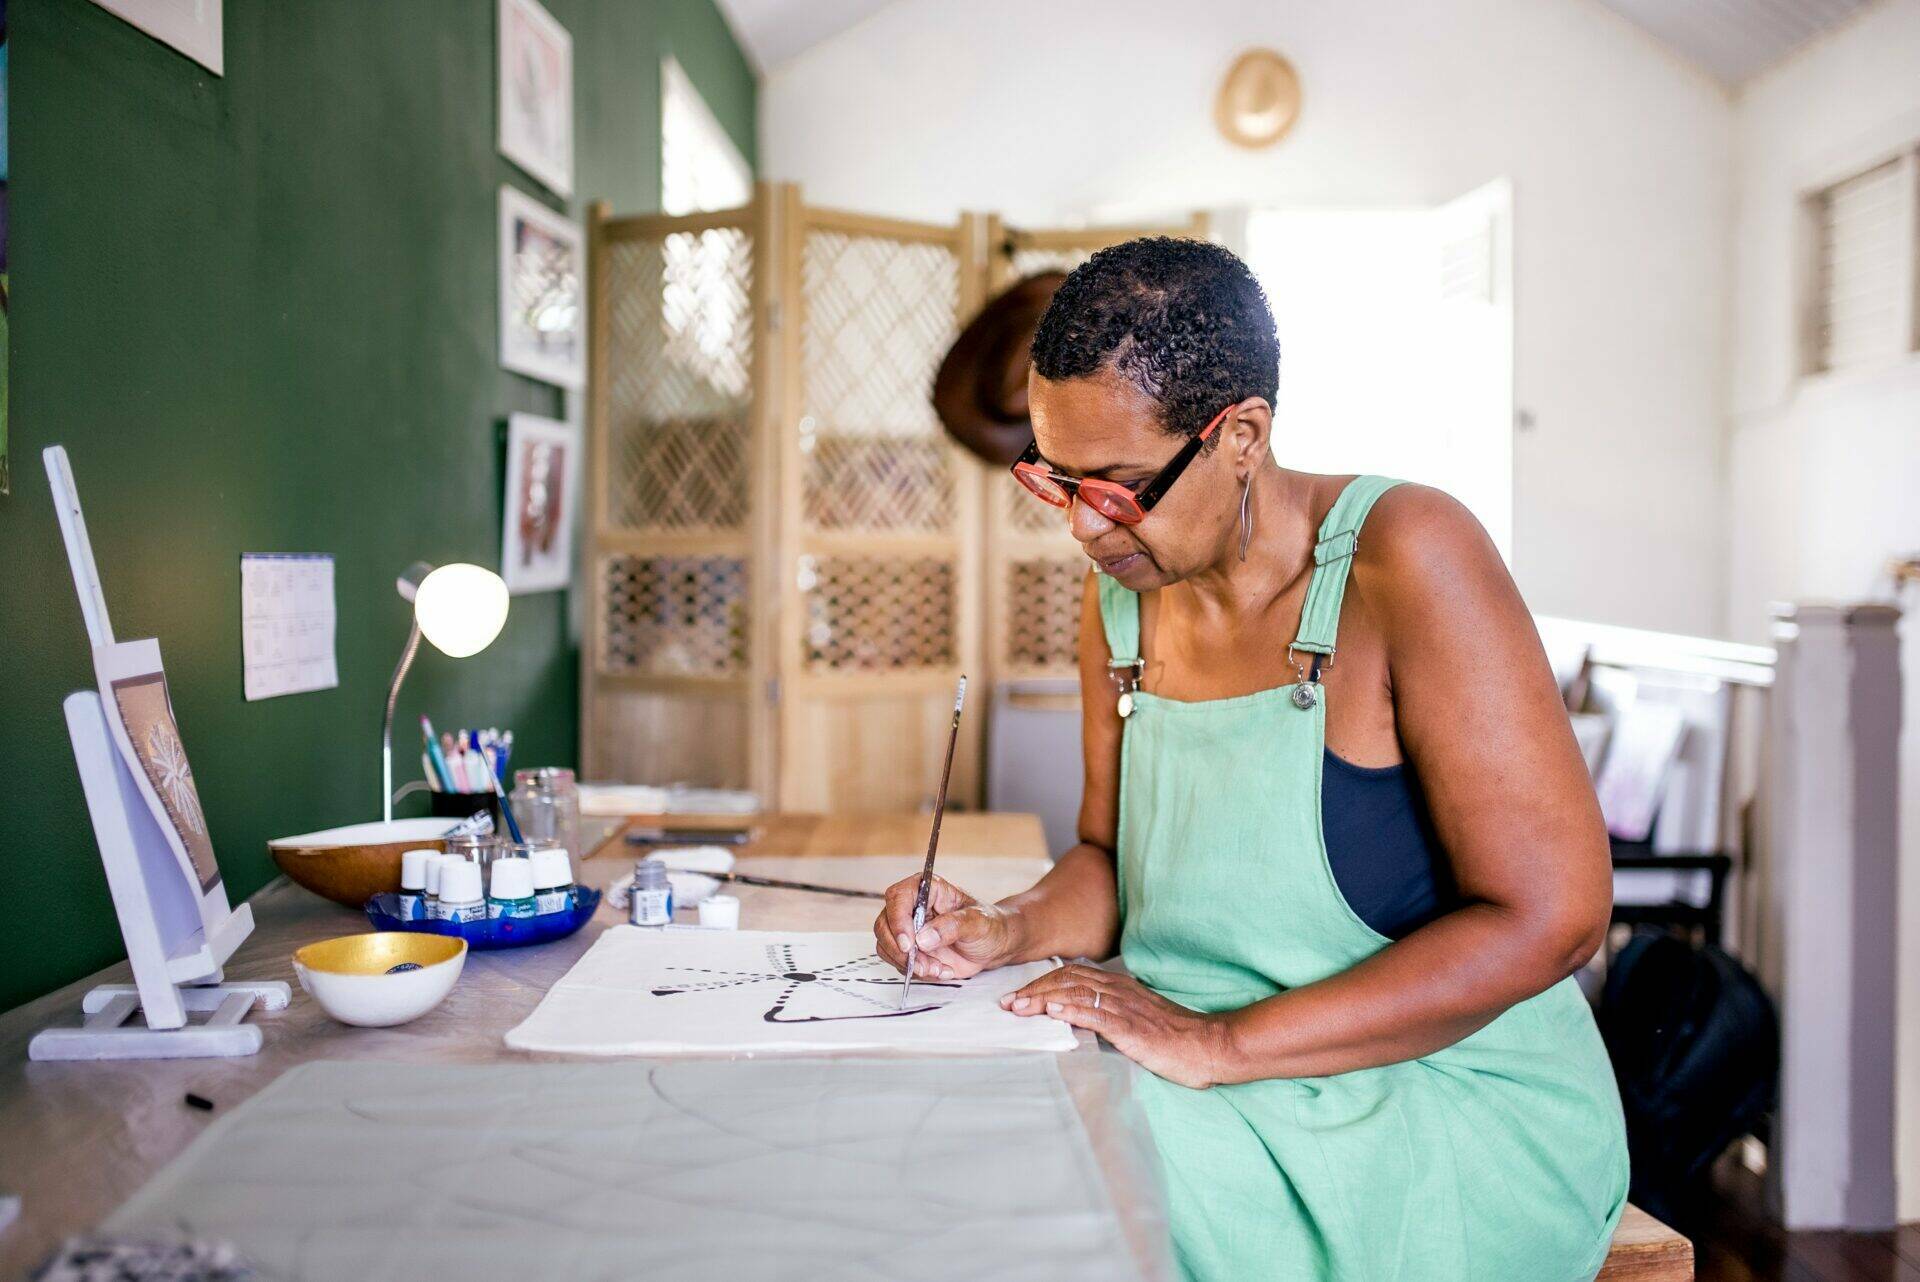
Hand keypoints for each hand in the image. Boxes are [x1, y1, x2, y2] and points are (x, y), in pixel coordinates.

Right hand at [874, 873, 1025, 980]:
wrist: (995, 947)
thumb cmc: (990, 926)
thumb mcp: (977, 923)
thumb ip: (952, 927)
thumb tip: (923, 938)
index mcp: (928, 889)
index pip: (898, 897)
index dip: (898, 920)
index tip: (910, 943)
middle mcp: (913, 907)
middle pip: (884, 924)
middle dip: (900, 949)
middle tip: (922, 964)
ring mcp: (909, 929)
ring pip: (887, 945)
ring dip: (909, 963)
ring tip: (937, 968)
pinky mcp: (911, 949)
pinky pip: (898, 962)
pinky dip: (915, 971)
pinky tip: (940, 969)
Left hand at [1002, 963, 1235, 1089]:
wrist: (1208, 1046)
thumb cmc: (1173, 1039)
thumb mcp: (1136, 1020)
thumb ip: (1109, 1015)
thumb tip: (1076, 1021)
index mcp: (1119, 987)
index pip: (1072, 975)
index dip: (1042, 983)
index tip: (1017, 997)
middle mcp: (1119, 990)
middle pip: (1067, 980)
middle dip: (1033, 989)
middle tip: (1006, 1003)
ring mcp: (1125, 1007)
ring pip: (1076, 993)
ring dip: (1043, 999)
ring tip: (1018, 1007)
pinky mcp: (1132, 1027)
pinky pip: (1097, 1015)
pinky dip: (1071, 1011)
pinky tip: (1053, 1012)